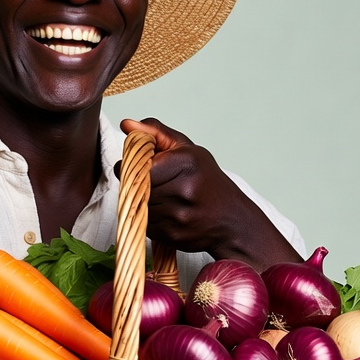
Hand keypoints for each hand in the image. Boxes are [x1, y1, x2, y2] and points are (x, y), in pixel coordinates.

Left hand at [119, 118, 299, 271]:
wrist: (233, 221)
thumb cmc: (207, 182)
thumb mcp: (187, 150)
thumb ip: (155, 134)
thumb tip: (126, 124)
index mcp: (186, 161)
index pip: (137, 165)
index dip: (133, 167)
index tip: (143, 168)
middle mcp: (184, 188)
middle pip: (136, 187)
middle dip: (139, 186)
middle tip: (158, 186)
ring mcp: (179, 214)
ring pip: (139, 207)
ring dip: (145, 205)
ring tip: (166, 201)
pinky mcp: (173, 235)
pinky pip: (146, 225)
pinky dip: (152, 221)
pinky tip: (169, 216)